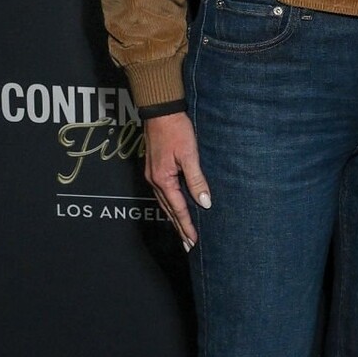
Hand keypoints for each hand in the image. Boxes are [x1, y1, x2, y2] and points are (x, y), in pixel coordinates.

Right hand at [142, 111, 210, 247]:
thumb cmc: (176, 130)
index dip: (187, 225)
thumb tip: (204, 203)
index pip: (178, 209)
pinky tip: (174, 208)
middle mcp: (155, 180)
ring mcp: (152, 174)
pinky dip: (169, 205)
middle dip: (179, 228)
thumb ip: (196, 180)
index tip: (194, 241)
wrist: (160, 111)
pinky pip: (162, 193)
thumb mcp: (190, 155)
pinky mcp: (154, 168)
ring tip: (182, 232)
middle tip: (188, 245)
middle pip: (168, 210)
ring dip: (173, 218)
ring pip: (164, 203)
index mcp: (163, 179)